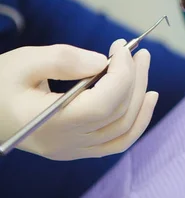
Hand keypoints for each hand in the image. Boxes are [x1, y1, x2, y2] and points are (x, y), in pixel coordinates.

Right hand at [0, 41, 157, 159]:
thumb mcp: (24, 62)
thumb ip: (64, 59)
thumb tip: (104, 62)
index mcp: (50, 123)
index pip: (103, 104)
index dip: (122, 75)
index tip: (122, 48)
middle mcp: (64, 143)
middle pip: (118, 115)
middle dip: (135, 79)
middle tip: (139, 52)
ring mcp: (72, 150)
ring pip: (123, 130)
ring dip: (141, 97)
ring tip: (144, 67)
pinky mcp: (76, 149)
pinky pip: (117, 142)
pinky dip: (138, 121)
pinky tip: (148, 99)